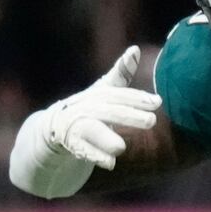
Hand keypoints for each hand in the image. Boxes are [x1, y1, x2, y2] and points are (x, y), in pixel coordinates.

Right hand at [39, 46, 160, 169]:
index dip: (137, 97)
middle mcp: (84, 107)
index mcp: (96, 95)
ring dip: (106, 138)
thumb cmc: (87, 107)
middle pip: (107, 111)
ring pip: (91, 130)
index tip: (158, 102)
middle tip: (151, 121)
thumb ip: (121, 74)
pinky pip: (82, 150)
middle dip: (128, 115)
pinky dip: (95, 156)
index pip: (117, 94)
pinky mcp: (69, 144)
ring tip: (122, 147)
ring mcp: (74, 125)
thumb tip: (134, 48)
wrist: (52, 129)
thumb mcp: (103, 90)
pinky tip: (110, 163)